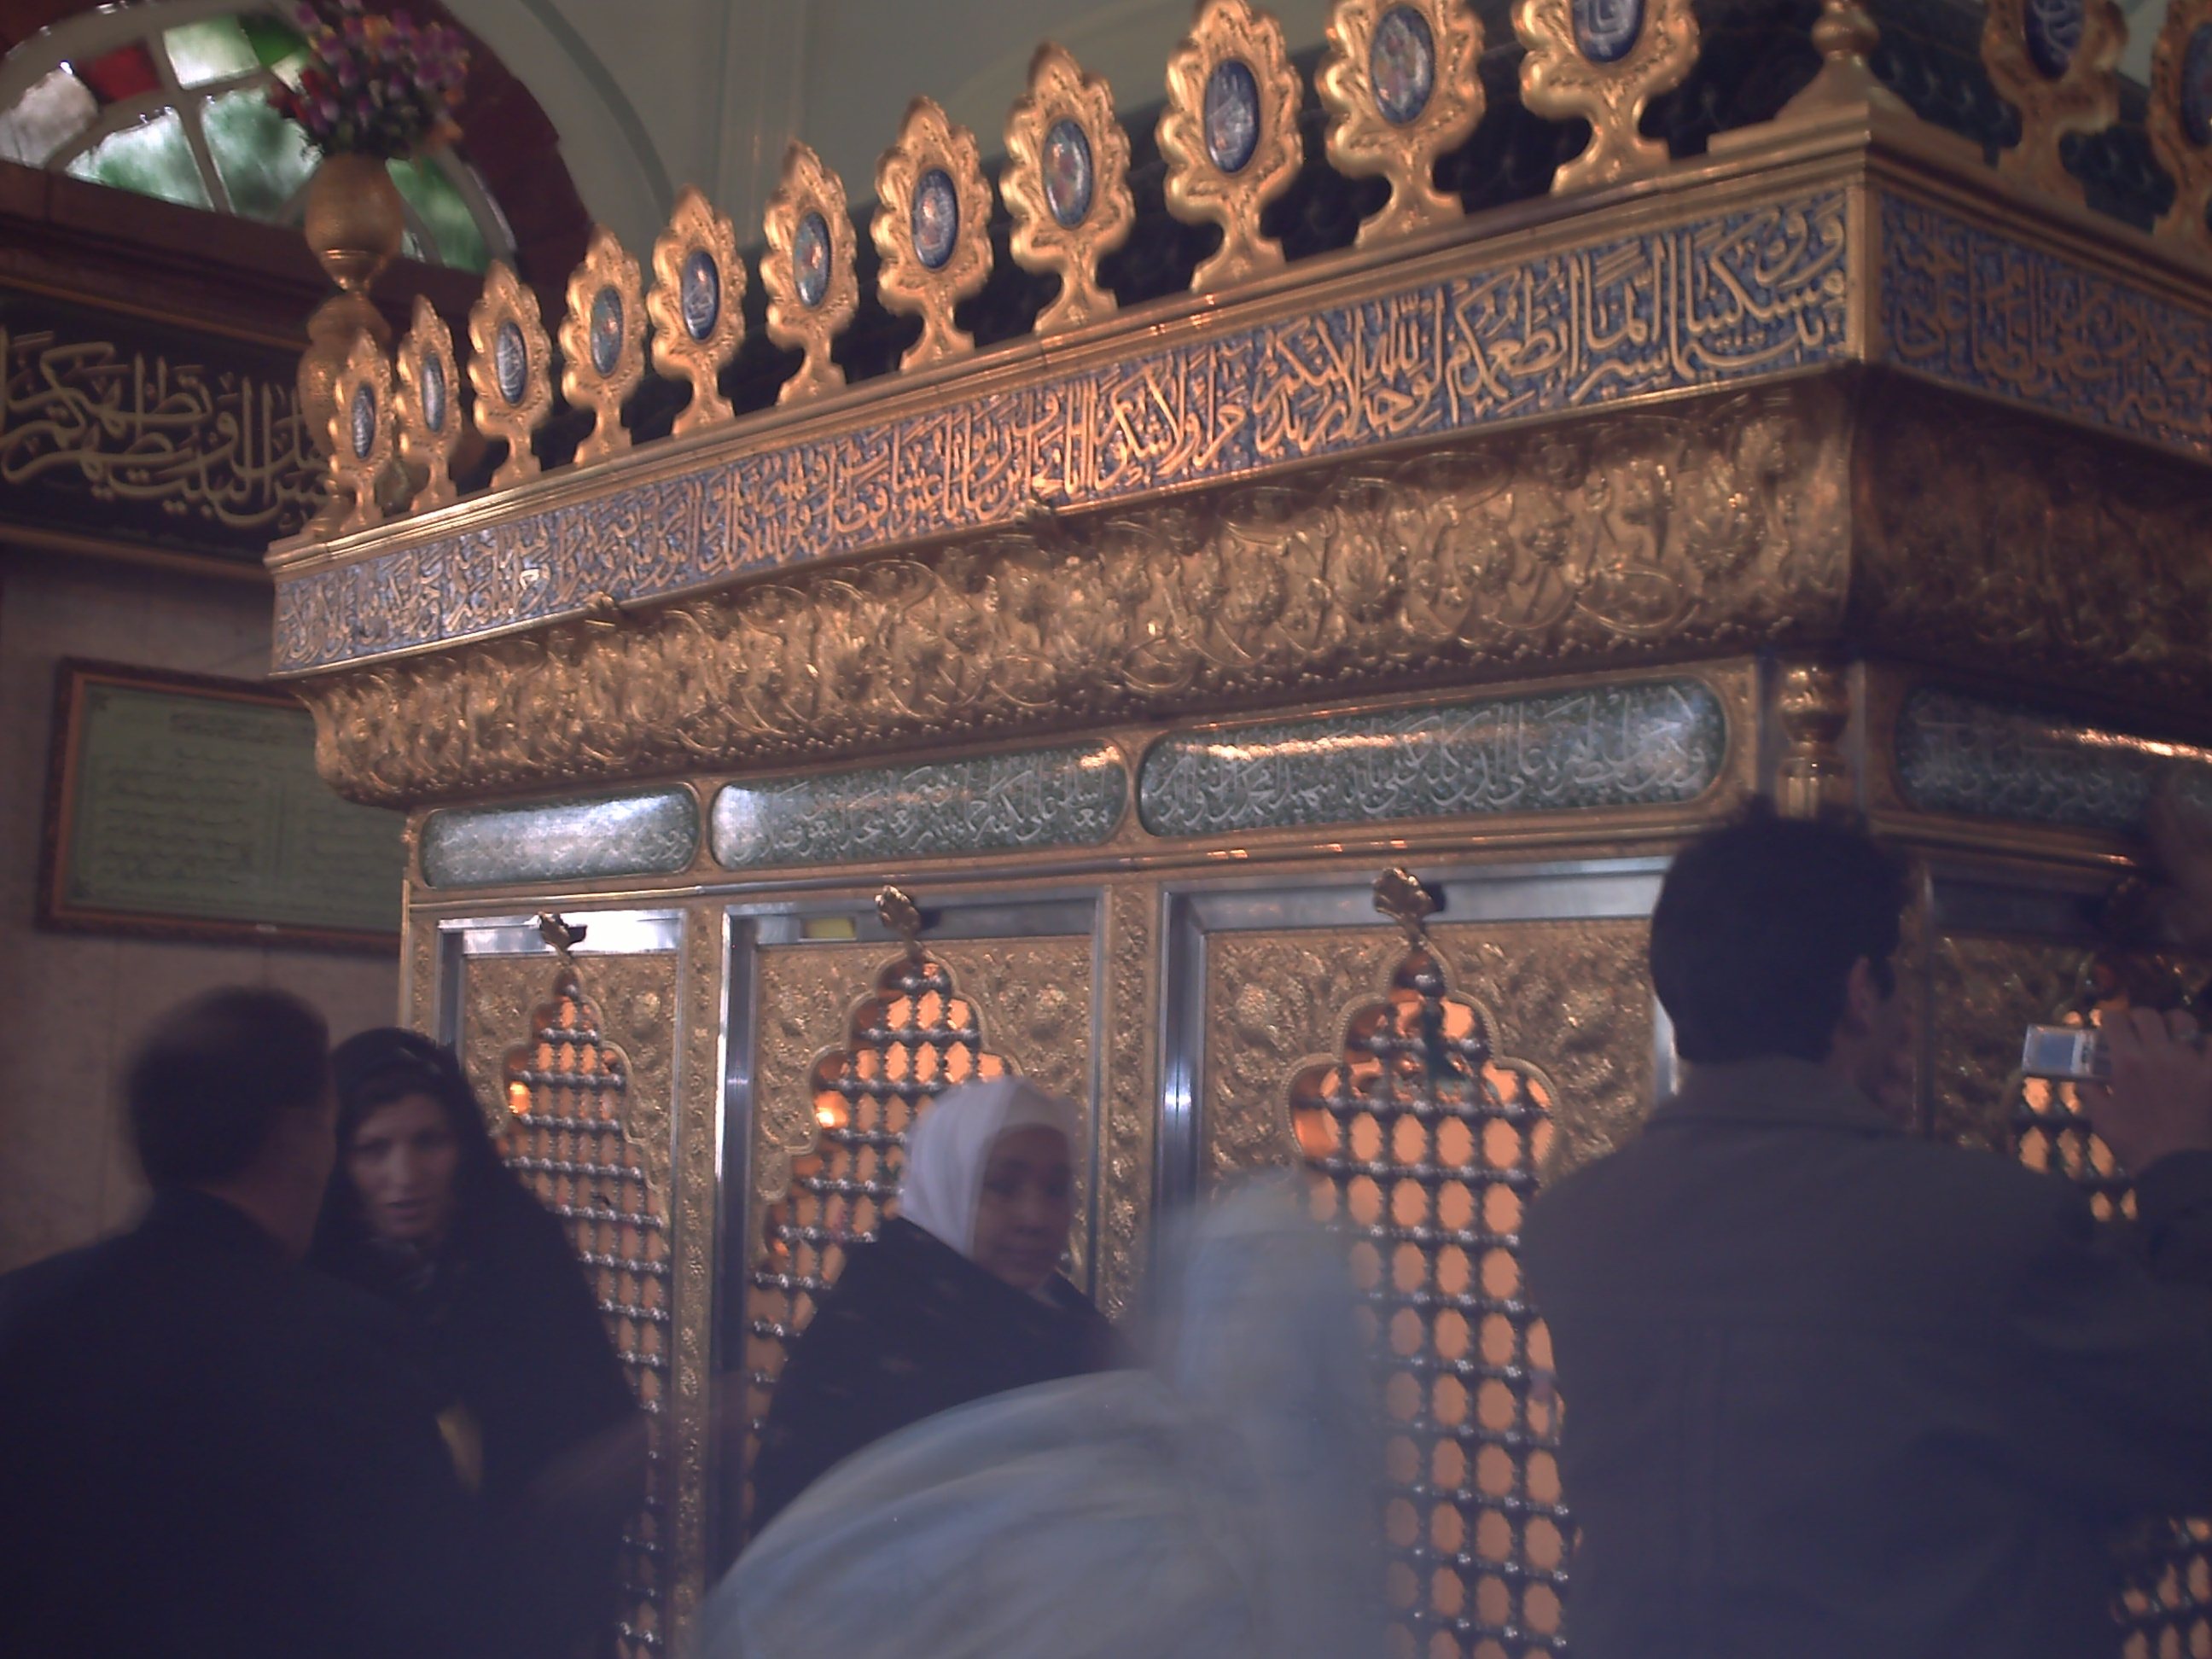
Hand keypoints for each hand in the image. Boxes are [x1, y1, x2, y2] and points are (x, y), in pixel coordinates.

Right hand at [2080, 1007, 2211, 1174]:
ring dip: (2173, 1023)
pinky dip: (2204, 1042)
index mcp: (2126, 1062)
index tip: (2109, 1026)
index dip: (2110, 1018)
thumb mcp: (2102, 1119)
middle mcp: (2158, 1053)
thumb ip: (2092, 1095)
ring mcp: (2190, 1061)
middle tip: (2137, 1030)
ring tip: (2171, 1034)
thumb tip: (2084, 1082)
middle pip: (2147, 1014)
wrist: (2177, 1165)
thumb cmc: (2135, 1143)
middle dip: (2138, 1018)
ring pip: (2183, 1021)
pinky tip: (2198, 1050)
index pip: (2115, 1019)